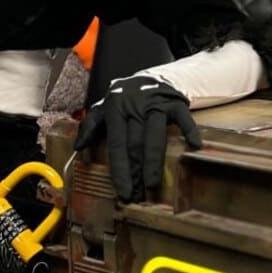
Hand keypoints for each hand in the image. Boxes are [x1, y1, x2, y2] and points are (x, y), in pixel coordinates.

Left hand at [74, 75, 201, 201]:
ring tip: (152, 183)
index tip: (123, 190)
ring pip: (155, 135)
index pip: (117, 143)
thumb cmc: (125, 99)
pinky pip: (183, 118)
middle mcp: (135, 104)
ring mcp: (156, 102)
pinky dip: (189, 131)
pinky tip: (192, 146)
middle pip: (135, 144)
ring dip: (154, 162)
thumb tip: (78, 146)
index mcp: (115, 106)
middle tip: (137, 194)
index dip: (120, 169)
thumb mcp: (104, 107)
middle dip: (135, 172)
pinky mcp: (175, 101)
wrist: (149, 78)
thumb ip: (90, 125)